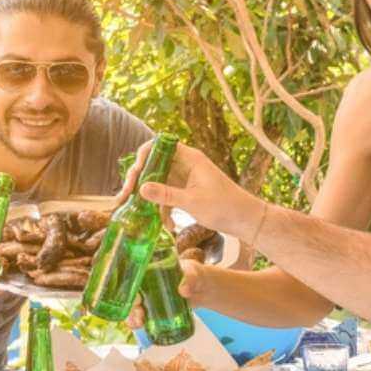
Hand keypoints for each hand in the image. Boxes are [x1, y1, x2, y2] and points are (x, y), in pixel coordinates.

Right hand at [121, 140, 263, 242]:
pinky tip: (165, 224)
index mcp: (189, 158)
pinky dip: (162, 208)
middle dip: (138, 180)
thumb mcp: (193, 202)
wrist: (245, 220)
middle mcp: (184, 164)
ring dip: (147, 197)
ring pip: (156, 181)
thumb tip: (141, 188)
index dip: (142, 157)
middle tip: (125, 196)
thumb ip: (166, 194)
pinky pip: (165, 195)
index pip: (158, 146)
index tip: (134, 176)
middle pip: (153, 164)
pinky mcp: (184, 192)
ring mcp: (183, 178)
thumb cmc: (225, 207)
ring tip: (134, 212)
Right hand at [127, 257, 207, 328]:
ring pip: (135, 306)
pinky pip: (143, 314)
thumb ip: (190, 279)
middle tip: (139, 315)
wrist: (205, 289)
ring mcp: (149, 296)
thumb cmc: (197, 275)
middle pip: (132, 293)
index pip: (134, 276)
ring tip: (139, 324)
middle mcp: (146, 282)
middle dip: (131, 306)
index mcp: (151, 269)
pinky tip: (140, 327)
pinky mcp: (155, 308)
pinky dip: (138, 321)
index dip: (130, 287)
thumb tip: (183, 291)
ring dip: (132, 315)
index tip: (136, 298)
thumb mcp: (194, 273)